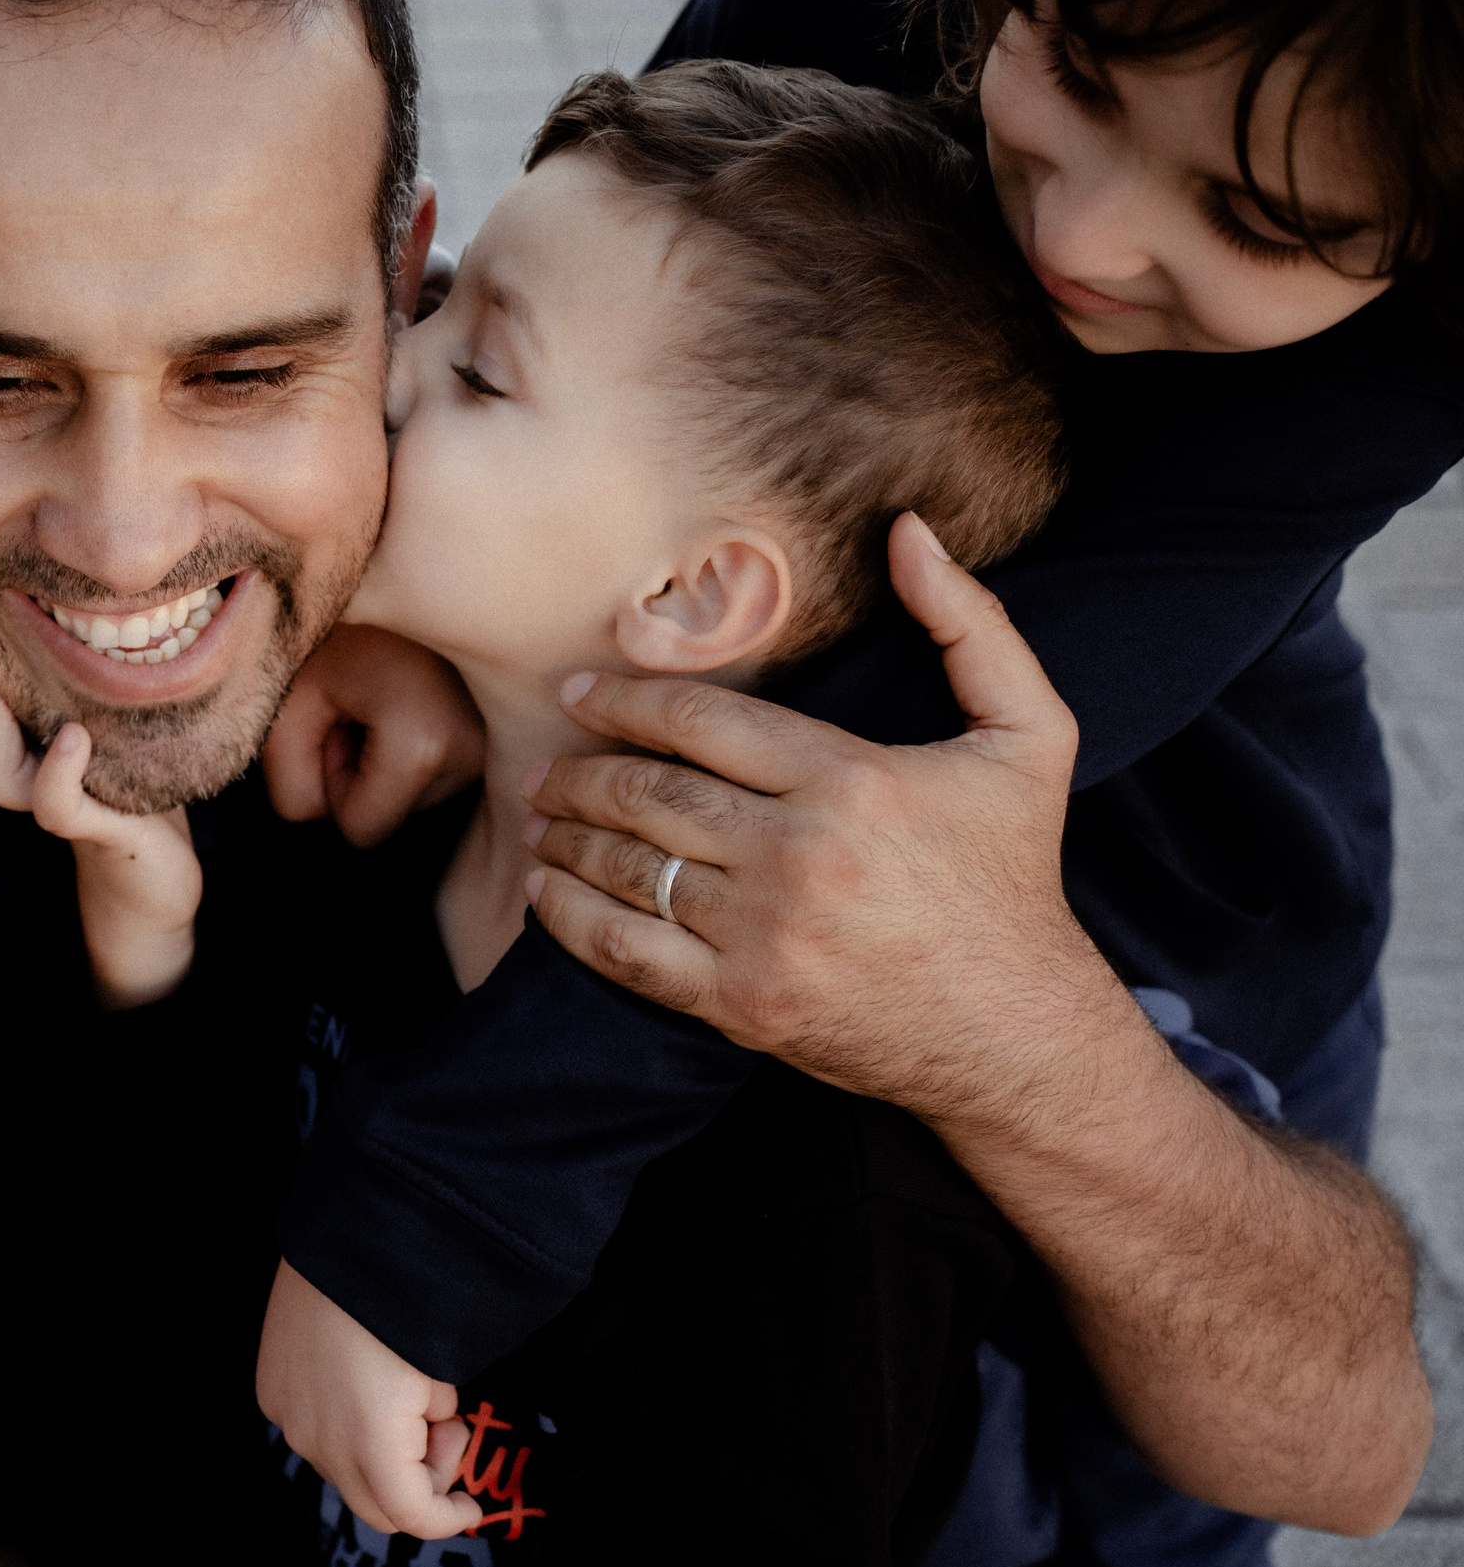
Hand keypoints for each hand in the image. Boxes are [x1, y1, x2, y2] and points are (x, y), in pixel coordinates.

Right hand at [0, 659, 199, 1007]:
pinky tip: (73, 737)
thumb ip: (67, 673)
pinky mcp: (94, 826)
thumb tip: (45, 604)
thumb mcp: (100, 706)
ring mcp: (53, 802)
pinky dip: (57, 772)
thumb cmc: (130, 767)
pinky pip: (56, 805)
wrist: (162, 855)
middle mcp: (23, 776)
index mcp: (17, 745)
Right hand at [256, 1260, 481, 1540]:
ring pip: (342, 1469)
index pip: (409, 1514)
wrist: (345, 1236)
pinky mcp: (272, 1392)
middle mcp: (320, 1440)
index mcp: (370, 1441)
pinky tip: (361, 1382)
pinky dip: (344, 1427)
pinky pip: (315, 1433)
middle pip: (374, 1505)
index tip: (470, 1505)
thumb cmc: (406, 1296)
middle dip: (417, 1485)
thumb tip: (430, 1427)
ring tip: (402, 1393)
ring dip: (379, 1454)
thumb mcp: (442, 1371)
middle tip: (443, 1432)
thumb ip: (438, 1423)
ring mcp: (289, 1417)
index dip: (446, 1517)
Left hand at [264, 625, 481, 847]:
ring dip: (387, 758)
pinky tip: (410, 695)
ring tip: (384, 692)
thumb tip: (322, 822)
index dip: (331, 784)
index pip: (361, 831)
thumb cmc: (331, 631)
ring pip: (415, 796)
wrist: (392, 566)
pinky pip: (438, 772)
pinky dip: (413, 745)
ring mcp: (493, 742)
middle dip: (362, 772)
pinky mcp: (499, 733)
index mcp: (425, 746)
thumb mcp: (287, 708)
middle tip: (360, 701)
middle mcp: (473, 752)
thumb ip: (289, 786)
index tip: (337, 721)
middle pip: (391, 817)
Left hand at [520, 514, 1114, 1122]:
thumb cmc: (1012, 878)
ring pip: (630, 867)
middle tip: (540, 766)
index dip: (624, 701)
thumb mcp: (1030, 736)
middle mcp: (799, 855)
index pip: (701, 722)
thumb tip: (909, 532)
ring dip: (566, 838)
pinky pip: (628, 951)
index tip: (578, 694)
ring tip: (536, 818)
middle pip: (650, 794)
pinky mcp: (743, 1002)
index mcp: (852, 782)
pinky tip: (546, 892)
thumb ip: (972, 625)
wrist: (1017, 1034)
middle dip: (578, 775)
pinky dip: (573, 919)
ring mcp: (765, 934)